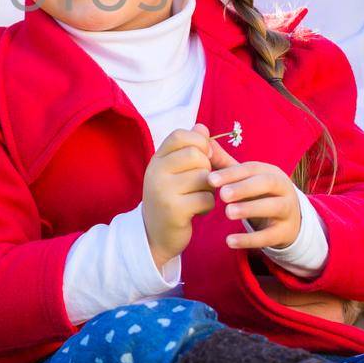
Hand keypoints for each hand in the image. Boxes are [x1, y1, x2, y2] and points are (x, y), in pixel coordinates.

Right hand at [142, 125, 217, 266]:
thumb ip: (188, 148)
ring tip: (199, 196)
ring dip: (209, 189)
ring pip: (203, 177)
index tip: (204, 156)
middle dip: (207, 168)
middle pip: (196, 155)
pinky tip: (197, 211)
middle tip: (201, 182)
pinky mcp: (174, 210)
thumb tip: (202, 127)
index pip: (180, 135)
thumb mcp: (174, 171)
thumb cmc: (170, 198)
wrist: (154, 235)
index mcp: (156, 159)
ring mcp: (163, 190)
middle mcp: (155, 172)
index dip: (199, 142)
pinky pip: (206, 198)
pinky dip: (208, 205)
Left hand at [210, 153, 301, 249]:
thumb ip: (225, 163)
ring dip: (250, 209)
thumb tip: (204, 142)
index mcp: (270, 172)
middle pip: (267, 183)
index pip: (252, 168)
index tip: (210, 179)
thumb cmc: (261, 194)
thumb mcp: (247, 179)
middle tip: (222, 194)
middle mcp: (283, 188)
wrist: (290, 220)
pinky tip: (230, 241)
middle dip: (244, 187)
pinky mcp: (285, 232)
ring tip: (228, 213)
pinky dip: (250, 239)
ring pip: (273, 207)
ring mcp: (288, 210)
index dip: (232, 173)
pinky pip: (269, 236)